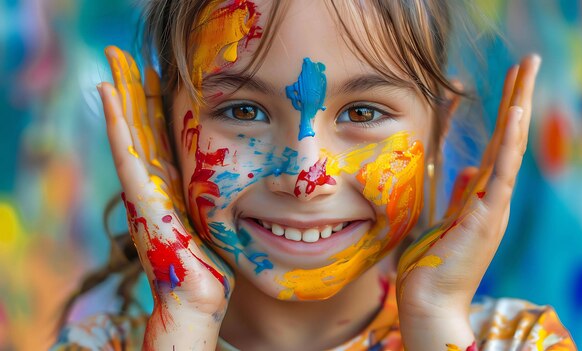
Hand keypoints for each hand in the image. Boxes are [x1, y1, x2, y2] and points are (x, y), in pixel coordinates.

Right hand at [98, 46, 233, 349]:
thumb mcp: (209, 225)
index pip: (158, 144)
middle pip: (141, 135)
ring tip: (115, 69)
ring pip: (131, 139)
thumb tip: (223, 186)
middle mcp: (152, 190)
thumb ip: (204, 201)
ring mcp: (144, 195)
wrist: (198, 301)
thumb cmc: (208, 269)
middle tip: (126, 63)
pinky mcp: (143, 202)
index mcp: (169, 193)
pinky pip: (129, 157)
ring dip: (122, 103)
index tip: (155, 81)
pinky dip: (118, 127)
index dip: (153, 113)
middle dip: (134, 99)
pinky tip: (112, 98)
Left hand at [396, 55, 541, 350]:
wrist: (429, 302)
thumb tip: (468, 169)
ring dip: (519, 106)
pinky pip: (502, 171)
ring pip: (510, 146)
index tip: (508, 82)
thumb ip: (459, 196)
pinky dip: (510, 141)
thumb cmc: (433, 267)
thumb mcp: (445, 221)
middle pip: (508, 138)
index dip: (501, 113)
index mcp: (482, 197)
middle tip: (529, 62)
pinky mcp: (487, 215)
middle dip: (517, 98)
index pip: (495, 146)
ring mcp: (494, 206)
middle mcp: (494, 198)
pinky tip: (516, 112)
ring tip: (528, 70)